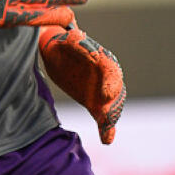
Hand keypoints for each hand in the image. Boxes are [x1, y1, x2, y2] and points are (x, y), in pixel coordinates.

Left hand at [38, 24, 125, 143]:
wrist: (58, 56)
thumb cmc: (61, 46)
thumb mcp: (64, 40)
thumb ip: (74, 40)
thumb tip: (78, 35)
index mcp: (102, 59)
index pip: (111, 71)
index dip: (111, 83)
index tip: (106, 94)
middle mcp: (107, 76)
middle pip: (116, 90)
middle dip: (113, 103)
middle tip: (107, 113)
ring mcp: (103, 91)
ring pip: (112, 105)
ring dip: (111, 116)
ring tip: (106, 125)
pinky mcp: (96, 103)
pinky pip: (104, 117)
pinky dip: (107, 129)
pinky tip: (107, 140)